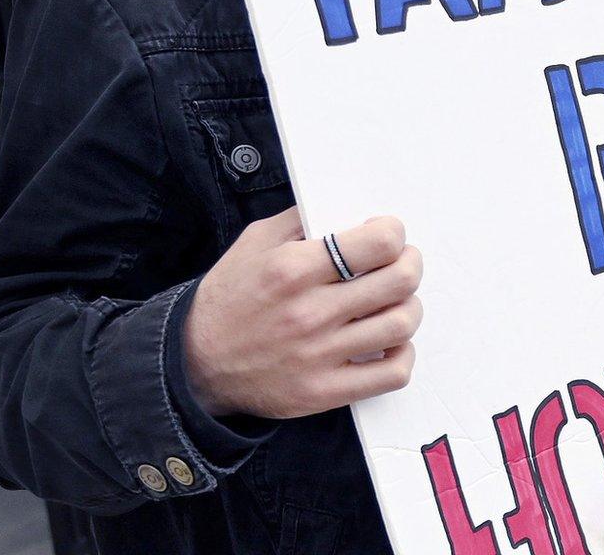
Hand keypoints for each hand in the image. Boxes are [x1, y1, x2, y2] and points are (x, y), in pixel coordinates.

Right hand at [183, 208, 422, 420]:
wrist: (193, 364)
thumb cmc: (229, 298)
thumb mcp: (254, 242)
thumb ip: (303, 220)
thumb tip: (352, 212)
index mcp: (292, 270)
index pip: (379, 244)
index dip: (394, 233)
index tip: (388, 235)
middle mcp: (309, 313)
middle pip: (400, 281)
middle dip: (410, 264)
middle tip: (402, 263)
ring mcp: (318, 356)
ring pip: (401, 325)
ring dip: (409, 308)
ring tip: (395, 302)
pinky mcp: (322, 392)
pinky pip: (392, 373)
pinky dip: (403, 355)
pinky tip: (389, 343)